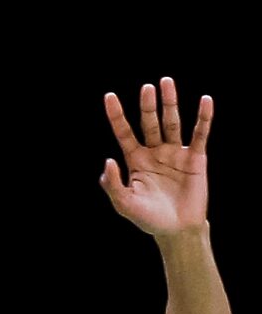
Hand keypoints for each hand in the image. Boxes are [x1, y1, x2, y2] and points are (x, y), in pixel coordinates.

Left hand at [101, 79, 212, 237]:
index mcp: (136, 160)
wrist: (177, 230)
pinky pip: (200, 135)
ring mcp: (176, 154)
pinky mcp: (196, 159)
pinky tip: (205, 101)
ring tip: (167, 82)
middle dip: (148, 105)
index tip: (109, 96)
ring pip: (172, 123)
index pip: (124, 132)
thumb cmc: (148, 218)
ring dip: (170, 103)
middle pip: (149, 123)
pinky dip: (203, 118)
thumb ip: (112, 184)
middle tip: (147, 87)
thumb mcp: (124, 204)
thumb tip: (107, 160)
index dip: (117, 115)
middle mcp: (155, 152)